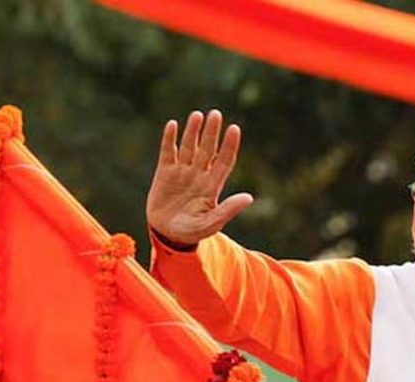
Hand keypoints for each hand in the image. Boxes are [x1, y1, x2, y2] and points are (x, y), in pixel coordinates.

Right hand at [145, 110, 252, 245]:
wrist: (167, 235)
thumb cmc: (191, 232)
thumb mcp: (211, 223)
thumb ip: (227, 210)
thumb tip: (249, 198)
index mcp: (212, 186)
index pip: (224, 160)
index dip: (229, 145)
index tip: (234, 129)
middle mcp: (199, 175)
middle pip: (207, 149)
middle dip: (212, 132)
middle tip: (216, 114)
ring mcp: (182, 172)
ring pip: (189, 146)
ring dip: (193, 131)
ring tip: (197, 115)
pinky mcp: (164, 173)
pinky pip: (168, 152)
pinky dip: (169, 139)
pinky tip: (172, 125)